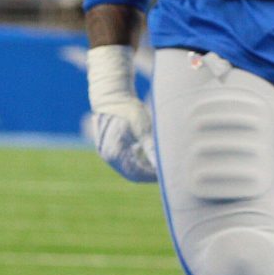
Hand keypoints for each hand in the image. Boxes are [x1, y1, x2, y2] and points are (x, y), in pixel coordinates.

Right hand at [86, 44, 157, 183]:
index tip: (166, 173)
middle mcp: (108, 156)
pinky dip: (137, 161)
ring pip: (128, 168)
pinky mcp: (110, 148)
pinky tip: (148, 155)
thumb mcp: (143, 128)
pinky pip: (125, 161)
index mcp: (115, 153)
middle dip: (149, 174)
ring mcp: (107, 153)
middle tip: (166, 170)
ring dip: (144, 167)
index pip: (135, 174)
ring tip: (160, 163)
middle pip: (132, 173)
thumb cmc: (129, 110)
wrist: (112, 97)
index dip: (152, 176)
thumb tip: (162, 165)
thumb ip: (151, 148)